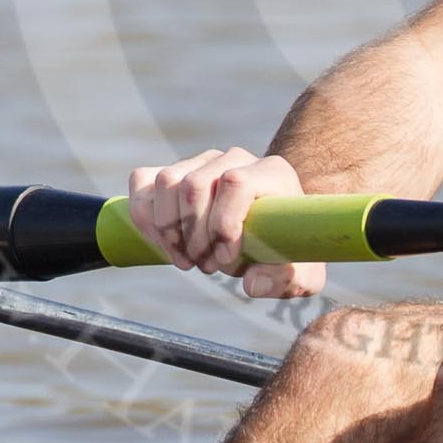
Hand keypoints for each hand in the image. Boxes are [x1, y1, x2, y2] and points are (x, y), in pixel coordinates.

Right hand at [127, 148, 324, 299]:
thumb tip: (252, 283)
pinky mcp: (175, 171)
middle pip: (195, 185)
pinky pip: (143, 181)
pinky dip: (144, 218)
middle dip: (194, 235)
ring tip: (187, 259)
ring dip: (168, 230)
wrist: (268, 234)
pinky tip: (163, 244)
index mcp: (271, 173)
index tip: (226, 260)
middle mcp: (236, 159)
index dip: (223, 224)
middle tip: (206, 266)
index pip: (235, 182)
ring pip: (167, 182)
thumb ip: (283, 280)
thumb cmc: (284, 250)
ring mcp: (202, 162)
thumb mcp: (299, 274)